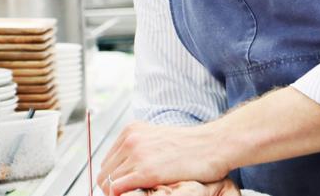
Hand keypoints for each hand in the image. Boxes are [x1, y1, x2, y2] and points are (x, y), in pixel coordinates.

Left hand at [98, 121, 229, 195]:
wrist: (214, 144)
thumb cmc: (193, 145)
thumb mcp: (159, 138)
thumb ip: (140, 149)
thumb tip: (125, 170)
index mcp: (132, 130)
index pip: (107, 161)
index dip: (114, 177)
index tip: (125, 187)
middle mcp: (131, 140)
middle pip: (105, 173)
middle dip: (113, 187)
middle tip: (130, 194)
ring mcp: (137, 155)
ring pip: (108, 183)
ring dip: (119, 193)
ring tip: (137, 193)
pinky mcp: (146, 171)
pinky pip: (118, 189)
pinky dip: (124, 195)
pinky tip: (138, 194)